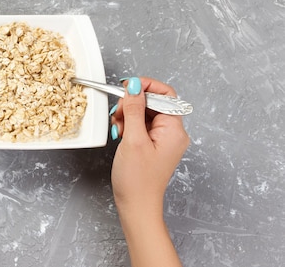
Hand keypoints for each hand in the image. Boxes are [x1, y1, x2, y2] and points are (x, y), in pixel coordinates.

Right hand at [109, 76, 188, 266]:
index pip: (165, 94)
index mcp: (174, 130)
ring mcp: (163, 139)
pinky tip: (121, 135)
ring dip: (128, 115)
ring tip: (119, 129)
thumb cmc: (137, 180)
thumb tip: (133, 86)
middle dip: (132, 104)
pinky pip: (141, 125)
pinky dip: (129, 125)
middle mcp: (173, 133)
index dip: (145, 86)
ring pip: (145, 113)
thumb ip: (133, 109)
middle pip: (153, 102)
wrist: (136, 205)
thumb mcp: (132, 139)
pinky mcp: (153, 145)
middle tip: (118, 114)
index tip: (126, 87)